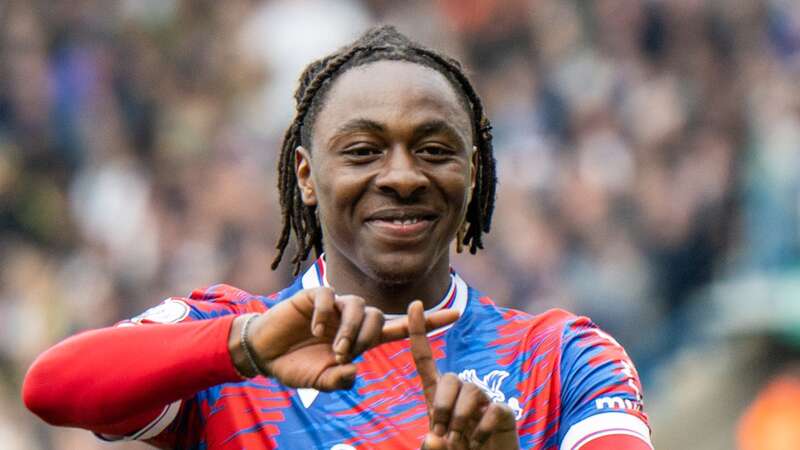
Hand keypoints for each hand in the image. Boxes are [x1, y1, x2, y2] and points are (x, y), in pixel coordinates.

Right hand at [229, 288, 459, 390]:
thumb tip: (353, 371)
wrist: (265, 354)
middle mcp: (354, 318)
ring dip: (349, 329)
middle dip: (365, 338)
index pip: (401, 327)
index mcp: (362, 338)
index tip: (458, 314)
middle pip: (379, 317)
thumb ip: (338, 380)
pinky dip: (325, 315)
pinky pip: (331, 298)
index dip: (429, 321)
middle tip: (343, 355)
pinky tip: (314, 328)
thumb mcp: (321, 380)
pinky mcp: (316, 295)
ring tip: (333, 346)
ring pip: (360, 307)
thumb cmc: (296, 366)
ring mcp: (336, 305)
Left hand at [408, 301, 519, 449]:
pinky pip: (492, 409)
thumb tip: (433, 437)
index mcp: (438, 395)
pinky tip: (478, 444)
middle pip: (449, 378)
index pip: (425, 359)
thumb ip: (430, 446)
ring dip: (460, 420)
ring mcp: (484, 399)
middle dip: (441, 407)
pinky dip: (481, 431)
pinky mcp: (504, 411)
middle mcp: (461, 391)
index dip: (418, 331)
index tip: (414, 304)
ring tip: (461, 442)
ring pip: (470, 392)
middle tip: (444, 435)